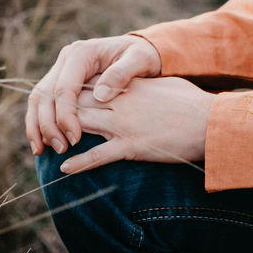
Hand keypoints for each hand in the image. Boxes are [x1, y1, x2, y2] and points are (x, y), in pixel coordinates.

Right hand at [26, 33, 161, 155]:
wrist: (140, 50)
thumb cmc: (141, 56)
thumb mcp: (140, 59)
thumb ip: (122, 73)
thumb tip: (100, 95)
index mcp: (82, 53)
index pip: (64, 88)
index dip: (66, 115)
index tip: (75, 139)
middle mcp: (67, 59)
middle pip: (45, 94)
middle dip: (48, 125)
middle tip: (60, 149)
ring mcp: (61, 69)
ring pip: (38, 99)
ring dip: (37, 126)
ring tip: (41, 151)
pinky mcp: (60, 81)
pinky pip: (42, 103)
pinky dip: (38, 123)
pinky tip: (41, 143)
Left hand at [59, 77, 213, 172]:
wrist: (209, 122)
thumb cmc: (192, 103)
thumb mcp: (165, 85)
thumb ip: (142, 85)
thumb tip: (134, 86)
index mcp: (130, 86)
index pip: (90, 84)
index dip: (71, 91)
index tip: (58, 99)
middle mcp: (122, 103)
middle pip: (79, 102)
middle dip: (58, 112)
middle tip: (42, 122)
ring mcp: (125, 125)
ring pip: (82, 125)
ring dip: (62, 135)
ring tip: (45, 145)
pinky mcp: (133, 147)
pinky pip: (100, 155)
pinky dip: (80, 162)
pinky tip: (64, 168)